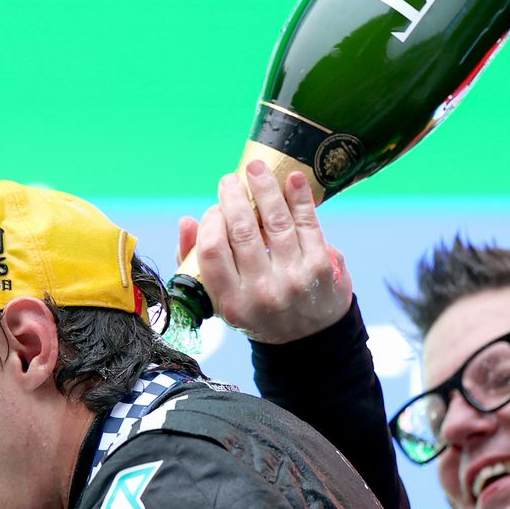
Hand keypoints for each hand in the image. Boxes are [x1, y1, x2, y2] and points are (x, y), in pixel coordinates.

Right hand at [176, 157, 351, 343]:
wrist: (310, 340)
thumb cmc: (259, 310)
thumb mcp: (224, 300)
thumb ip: (198, 263)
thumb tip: (187, 221)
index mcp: (232, 304)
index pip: (212, 250)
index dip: (211, 222)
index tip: (215, 209)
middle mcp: (263, 293)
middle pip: (242, 231)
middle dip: (234, 198)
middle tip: (230, 181)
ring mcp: (295, 279)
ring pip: (275, 222)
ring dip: (264, 188)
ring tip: (256, 169)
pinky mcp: (321, 267)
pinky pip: (308, 223)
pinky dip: (299, 197)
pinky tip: (292, 179)